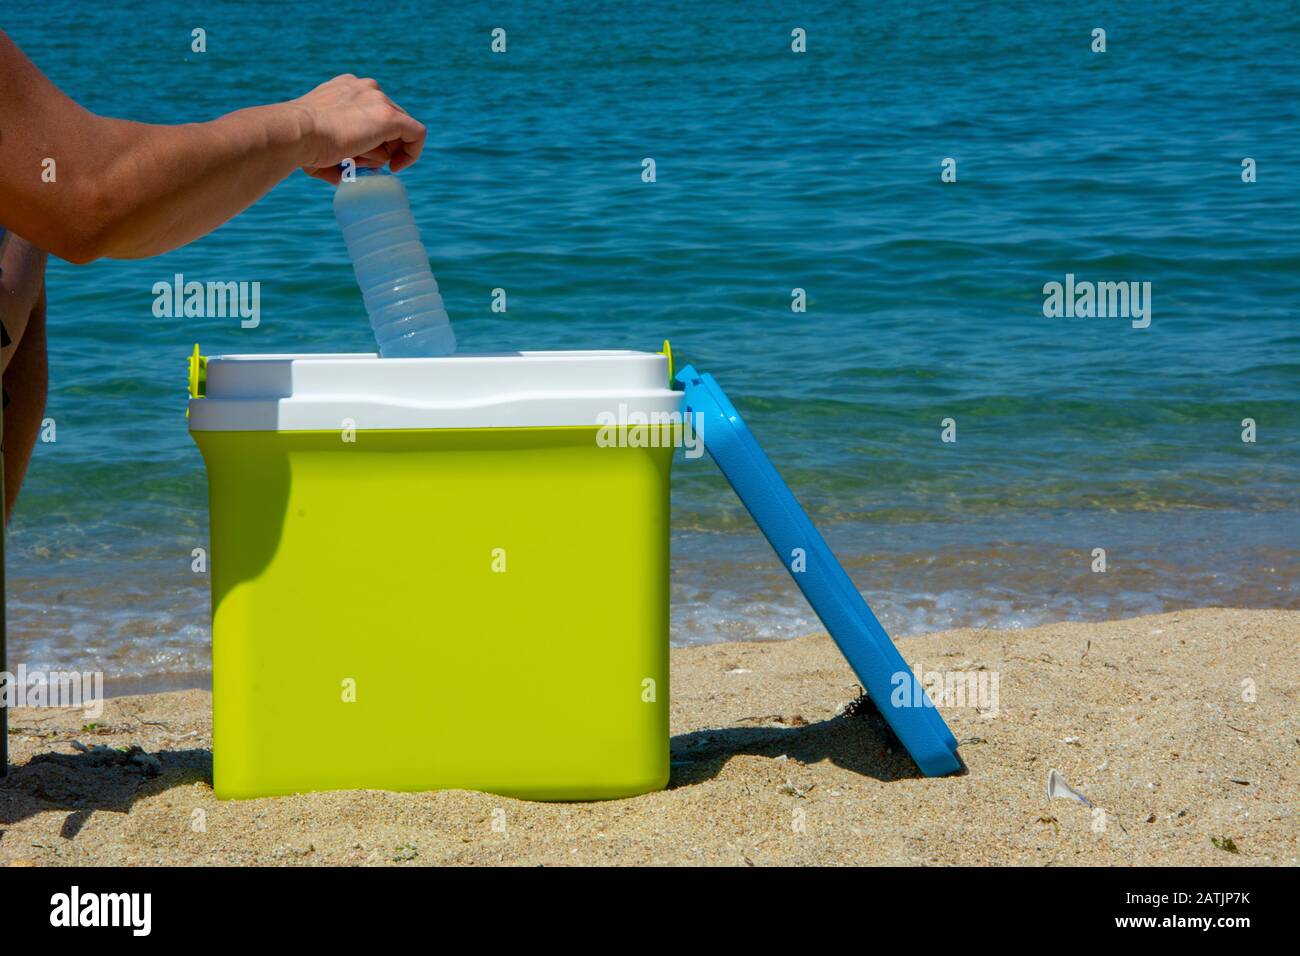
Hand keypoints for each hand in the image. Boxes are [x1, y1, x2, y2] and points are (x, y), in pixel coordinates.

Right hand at [293, 75, 426, 183]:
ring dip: (381, 154)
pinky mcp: (389, 117)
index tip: (365, 155)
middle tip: (360, 164)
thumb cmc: (301, 142)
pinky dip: (413, 152)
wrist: (297, 133)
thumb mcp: (319, 139)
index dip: (376, 137)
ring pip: (397, 132)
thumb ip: (335, 150)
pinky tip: (397, 167)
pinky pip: (416, 134)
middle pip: (390, 123)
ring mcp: (378, 100)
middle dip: (380, 147)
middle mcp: (366, 88)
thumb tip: (341, 174)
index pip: (374, 111)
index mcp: (347, 88)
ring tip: (356, 161)